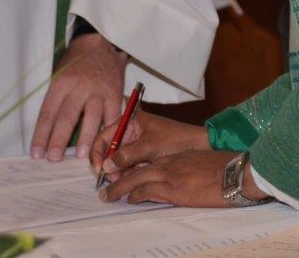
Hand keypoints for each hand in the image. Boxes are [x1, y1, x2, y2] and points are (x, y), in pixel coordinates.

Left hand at [30, 32, 127, 160]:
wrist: (101, 43)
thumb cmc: (76, 64)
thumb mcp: (59, 76)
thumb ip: (55, 101)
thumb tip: (47, 133)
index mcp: (61, 83)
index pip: (48, 113)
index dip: (41, 134)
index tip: (37, 153)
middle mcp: (79, 87)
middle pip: (67, 117)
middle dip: (59, 140)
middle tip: (54, 159)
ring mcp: (99, 90)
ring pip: (92, 117)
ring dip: (86, 138)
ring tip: (81, 155)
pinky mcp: (115, 92)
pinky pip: (113, 114)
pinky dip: (110, 130)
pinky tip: (107, 143)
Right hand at [90, 111, 209, 180]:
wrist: (200, 147)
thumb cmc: (177, 139)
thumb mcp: (150, 146)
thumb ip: (126, 155)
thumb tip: (105, 166)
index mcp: (131, 121)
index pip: (105, 135)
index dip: (98, 152)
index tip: (99, 168)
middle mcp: (131, 131)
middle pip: (110, 150)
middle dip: (110, 165)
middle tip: (113, 178)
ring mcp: (137, 145)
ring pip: (119, 161)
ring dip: (120, 171)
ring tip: (128, 177)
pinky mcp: (143, 157)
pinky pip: (129, 167)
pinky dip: (130, 173)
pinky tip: (138, 175)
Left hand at [98, 149, 264, 206]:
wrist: (235, 174)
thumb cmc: (225, 170)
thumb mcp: (203, 165)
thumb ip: (189, 169)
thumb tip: (184, 178)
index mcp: (178, 157)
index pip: (150, 161)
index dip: (135, 167)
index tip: (127, 172)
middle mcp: (170, 163)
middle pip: (137, 167)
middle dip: (119, 175)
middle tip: (106, 184)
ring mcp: (170, 175)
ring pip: (135, 179)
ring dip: (119, 187)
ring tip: (108, 195)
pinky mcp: (172, 189)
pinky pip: (146, 190)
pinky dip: (134, 194)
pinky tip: (128, 199)